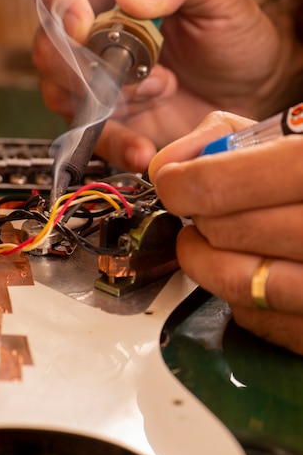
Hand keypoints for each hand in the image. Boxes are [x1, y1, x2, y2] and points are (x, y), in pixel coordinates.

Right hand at [2, 0, 302, 173]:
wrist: (250, 90)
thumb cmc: (232, 33)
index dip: (57, 1)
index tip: (81, 25)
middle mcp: (93, 33)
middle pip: (49, 46)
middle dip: (84, 66)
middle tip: (135, 68)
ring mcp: (98, 81)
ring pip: (62, 94)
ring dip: (107, 103)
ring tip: (162, 88)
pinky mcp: (110, 122)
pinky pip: (93, 137)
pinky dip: (114, 146)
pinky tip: (141, 149)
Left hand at [149, 111, 302, 354]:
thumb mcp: (294, 136)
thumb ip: (225, 137)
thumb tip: (164, 165)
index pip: (219, 186)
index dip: (181, 186)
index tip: (173, 184)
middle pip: (224, 233)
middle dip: (200, 218)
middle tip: (203, 210)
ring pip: (235, 283)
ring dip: (206, 260)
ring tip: (209, 242)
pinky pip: (259, 318)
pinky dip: (241, 295)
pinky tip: (255, 269)